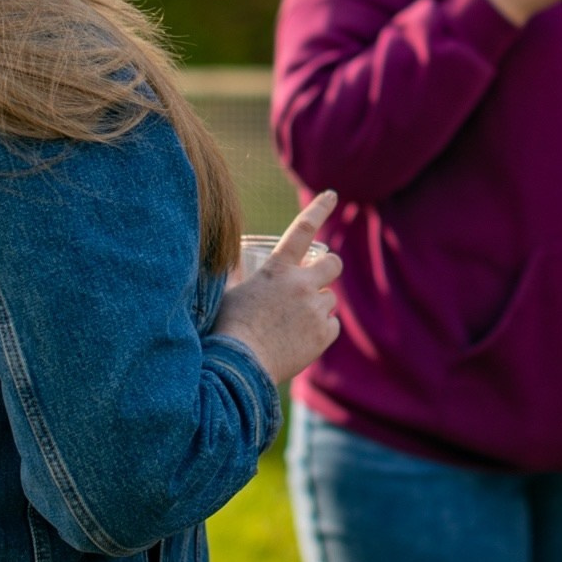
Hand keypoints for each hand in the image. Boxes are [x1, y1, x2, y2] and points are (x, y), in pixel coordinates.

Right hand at [215, 192, 343, 388]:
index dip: (320, 208)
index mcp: (278, 269)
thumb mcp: (230, 292)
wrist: (239, 366)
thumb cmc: (228, 327)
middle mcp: (301, 284)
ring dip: (317, 305)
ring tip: (291, 322)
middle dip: (328, 268)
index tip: (332, 195)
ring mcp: (315, 310)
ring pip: (329, 299)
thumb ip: (238, 275)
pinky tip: (299, 339)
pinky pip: (332, 326)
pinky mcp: (323, 335)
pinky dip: (321, 330)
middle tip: (316, 280)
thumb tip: (232, 261)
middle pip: (333, 264)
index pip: (303, 228)